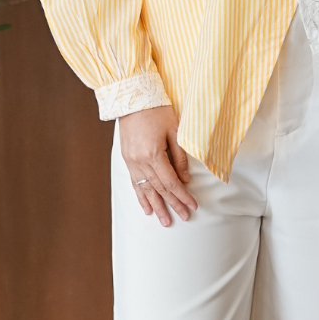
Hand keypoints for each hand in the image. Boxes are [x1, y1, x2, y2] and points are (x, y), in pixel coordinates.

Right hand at [119, 105, 197, 225]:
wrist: (132, 98)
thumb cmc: (156, 110)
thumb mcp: (174, 130)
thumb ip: (179, 156)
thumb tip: (185, 178)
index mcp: (154, 154)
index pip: (171, 182)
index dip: (182, 195)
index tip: (192, 206)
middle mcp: (140, 161)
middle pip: (159, 189)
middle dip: (173, 204)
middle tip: (184, 217)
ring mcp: (131, 162)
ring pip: (146, 189)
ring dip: (156, 206)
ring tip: (165, 221)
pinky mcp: (127, 159)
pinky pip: (135, 183)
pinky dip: (141, 196)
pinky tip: (147, 208)